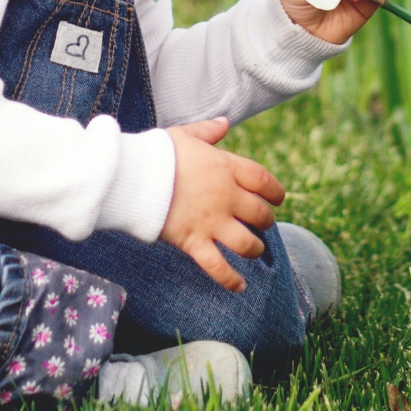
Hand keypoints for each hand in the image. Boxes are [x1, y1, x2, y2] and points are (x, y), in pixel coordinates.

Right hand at [159, 117, 283, 290]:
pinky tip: (241, 287)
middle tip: (261, 224)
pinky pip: (218, 267)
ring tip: (253, 250)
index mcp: (226, 168)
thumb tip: (225, 123)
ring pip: (247, 243)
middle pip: (260, 214)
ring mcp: (212, 221)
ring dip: (254, 249)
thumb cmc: (157, 153)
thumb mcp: (185, 135)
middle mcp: (226, 197)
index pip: (264, 181)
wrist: (133, 176)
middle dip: (265, 221)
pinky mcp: (194, 242)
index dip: (275, 191)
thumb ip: (208, 131)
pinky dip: (231, 280)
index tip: (277, 198)